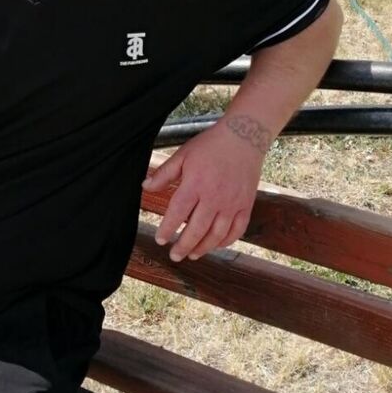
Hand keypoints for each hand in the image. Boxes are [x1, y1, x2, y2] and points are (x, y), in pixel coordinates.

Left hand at [143, 121, 265, 262]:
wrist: (244, 136)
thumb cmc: (211, 145)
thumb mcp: (183, 154)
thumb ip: (164, 173)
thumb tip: (145, 187)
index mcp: (196, 183)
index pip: (178, 212)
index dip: (168, 228)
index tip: (161, 240)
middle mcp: (214, 197)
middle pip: (197, 229)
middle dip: (184, 245)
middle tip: (174, 255)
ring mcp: (232, 203)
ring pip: (217, 234)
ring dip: (203, 248)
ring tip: (192, 255)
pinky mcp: (246, 204)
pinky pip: (237, 230)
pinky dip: (226, 241)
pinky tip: (216, 245)